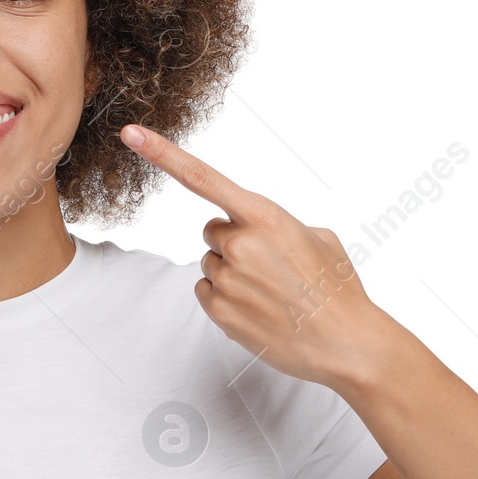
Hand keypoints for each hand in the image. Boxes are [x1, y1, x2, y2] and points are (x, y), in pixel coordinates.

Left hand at [119, 123, 393, 389]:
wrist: (347, 344)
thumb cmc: (336, 288)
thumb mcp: (317, 237)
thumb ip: (276, 223)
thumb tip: (253, 228)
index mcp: (266, 217)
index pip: (203, 178)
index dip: (162, 154)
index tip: (130, 134)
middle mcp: (241, 244)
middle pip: (213, 231)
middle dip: (234, 243)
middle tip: (271, 267)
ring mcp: (228, 279)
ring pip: (212, 263)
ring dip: (233, 273)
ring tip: (271, 292)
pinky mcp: (219, 311)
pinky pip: (207, 291)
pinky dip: (227, 299)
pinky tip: (259, 309)